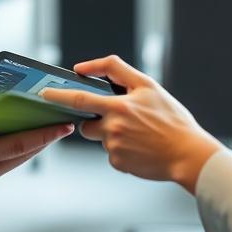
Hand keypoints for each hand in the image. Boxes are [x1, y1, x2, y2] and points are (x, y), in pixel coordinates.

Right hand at [0, 90, 72, 200]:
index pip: (17, 145)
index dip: (44, 136)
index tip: (63, 126)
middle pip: (19, 158)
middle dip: (41, 141)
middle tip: (60, 126)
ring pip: (8, 166)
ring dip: (24, 151)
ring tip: (40, 133)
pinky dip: (5, 159)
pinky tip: (9, 145)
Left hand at [41, 56, 222, 192]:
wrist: (188, 153)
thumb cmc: (171, 118)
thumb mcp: (148, 86)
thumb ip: (117, 71)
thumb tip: (85, 68)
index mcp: (118, 106)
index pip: (79, 99)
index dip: (58, 96)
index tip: (44, 94)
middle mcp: (112, 128)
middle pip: (87, 124)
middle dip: (95, 120)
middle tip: (119, 120)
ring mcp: (114, 148)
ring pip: (101, 138)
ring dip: (112, 134)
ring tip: (138, 134)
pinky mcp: (118, 163)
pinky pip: (111, 153)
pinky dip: (122, 149)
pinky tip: (140, 147)